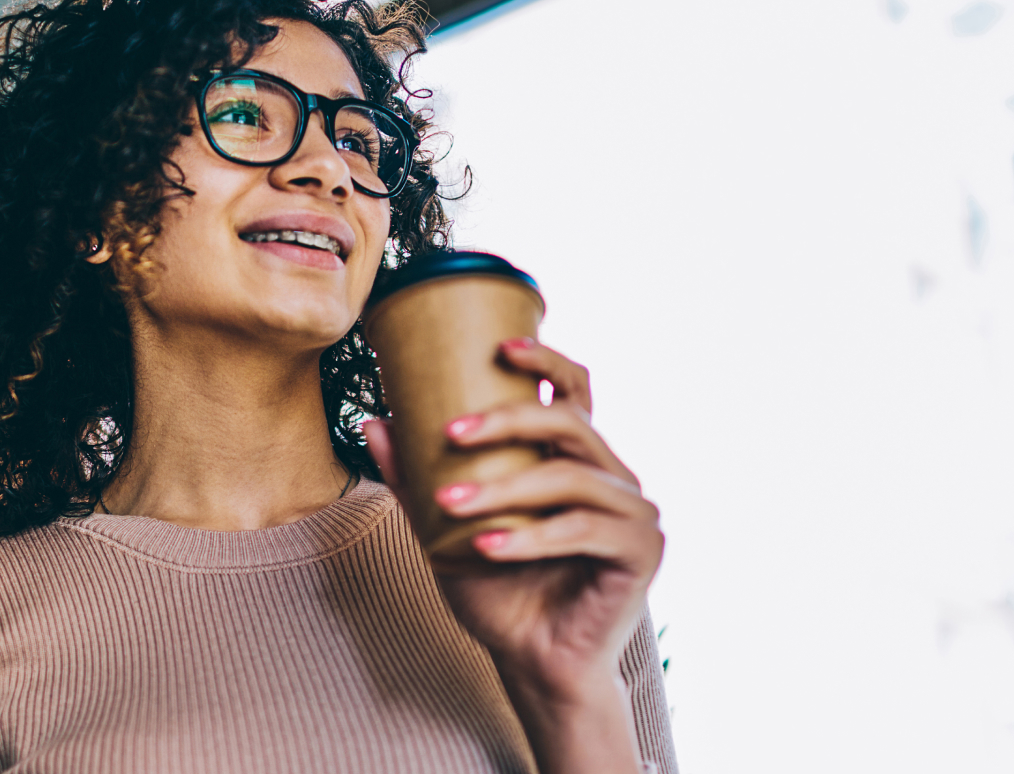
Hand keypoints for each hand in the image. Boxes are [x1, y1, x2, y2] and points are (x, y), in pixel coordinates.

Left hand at [363, 337, 661, 772]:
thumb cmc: (498, 594)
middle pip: (568, 423)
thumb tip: (372, 422)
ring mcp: (634, 513)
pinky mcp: (641, 552)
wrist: (533, 666)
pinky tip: (486, 546)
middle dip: (505, 421)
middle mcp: (612, 477)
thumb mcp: (444, 532)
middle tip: (448, 434)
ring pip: (568, 477)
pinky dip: (530, 538)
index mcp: (575, 461)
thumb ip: (415, 481)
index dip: (545, 360)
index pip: (572, 392)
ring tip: (450, 503)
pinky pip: (582, 531)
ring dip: (504, 489)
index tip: (499, 347)